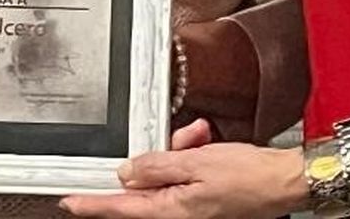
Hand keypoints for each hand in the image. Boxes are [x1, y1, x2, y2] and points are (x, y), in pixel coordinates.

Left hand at [59, 126, 306, 218]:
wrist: (281, 181)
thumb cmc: (248, 178)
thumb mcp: (199, 164)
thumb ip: (158, 166)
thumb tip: (128, 172)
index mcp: (170, 210)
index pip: (119, 206)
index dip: (91, 203)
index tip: (68, 201)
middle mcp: (175, 211)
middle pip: (144, 182)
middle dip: (158, 155)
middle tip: (183, 141)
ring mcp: (188, 204)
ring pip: (165, 171)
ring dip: (179, 150)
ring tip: (202, 138)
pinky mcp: (200, 195)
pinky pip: (182, 171)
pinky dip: (192, 154)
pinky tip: (207, 142)